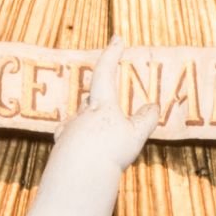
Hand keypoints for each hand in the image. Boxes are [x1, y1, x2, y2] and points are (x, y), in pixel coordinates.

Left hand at [71, 41, 153, 160]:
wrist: (79, 176)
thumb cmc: (109, 152)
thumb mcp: (134, 135)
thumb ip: (145, 119)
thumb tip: (154, 106)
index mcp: (102, 105)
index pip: (106, 72)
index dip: (112, 54)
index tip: (118, 39)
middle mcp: (82, 114)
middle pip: (92, 99)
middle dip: (102, 94)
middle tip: (106, 78)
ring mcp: (69, 130)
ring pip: (81, 119)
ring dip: (91, 121)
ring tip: (97, 128)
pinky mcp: (61, 148)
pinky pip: (71, 137)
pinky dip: (79, 139)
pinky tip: (79, 148)